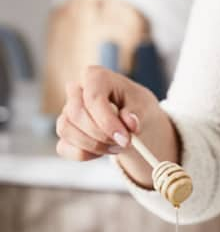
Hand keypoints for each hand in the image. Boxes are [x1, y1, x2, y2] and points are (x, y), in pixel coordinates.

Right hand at [55, 66, 177, 188]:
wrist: (133, 119)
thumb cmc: (136, 107)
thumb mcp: (143, 106)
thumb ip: (136, 114)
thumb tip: (130, 123)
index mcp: (96, 77)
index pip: (93, 98)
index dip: (108, 122)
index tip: (125, 139)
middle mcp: (76, 90)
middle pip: (77, 115)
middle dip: (102, 135)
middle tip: (124, 143)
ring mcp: (67, 111)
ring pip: (67, 130)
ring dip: (94, 146)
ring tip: (117, 146)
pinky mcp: (65, 131)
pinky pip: (64, 147)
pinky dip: (85, 154)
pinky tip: (103, 151)